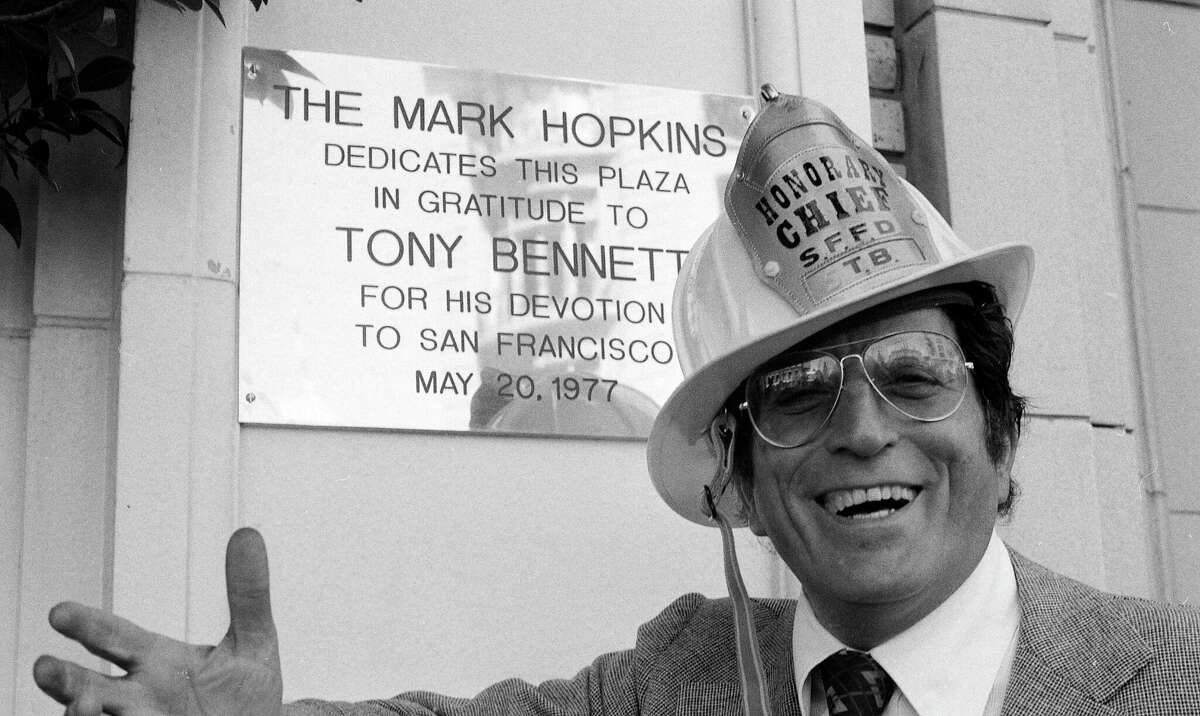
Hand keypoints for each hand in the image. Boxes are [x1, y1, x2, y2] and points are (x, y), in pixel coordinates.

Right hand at [33, 527, 283, 714]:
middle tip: (43, 667)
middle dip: (66, 679)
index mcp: (158, 662)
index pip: (116, 639)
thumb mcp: (254, 641)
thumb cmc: (248, 695)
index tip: (59, 612)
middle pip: (91, 686)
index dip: (88, 627)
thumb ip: (248, 593)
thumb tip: (247, 534)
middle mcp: (142, 696)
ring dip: (81, 715)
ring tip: (80, 706)